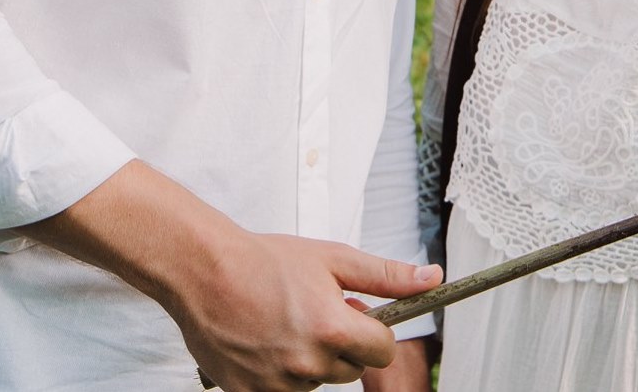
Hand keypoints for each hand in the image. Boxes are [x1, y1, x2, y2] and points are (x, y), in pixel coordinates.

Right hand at [174, 232, 440, 390]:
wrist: (204, 272)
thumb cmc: (266, 261)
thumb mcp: (334, 259)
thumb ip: (387, 276)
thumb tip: (433, 280)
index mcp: (333, 330)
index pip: (383, 351)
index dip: (373, 331)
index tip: (355, 314)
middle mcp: (307, 364)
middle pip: (351, 368)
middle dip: (340, 343)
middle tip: (312, 311)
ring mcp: (277, 384)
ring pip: (317, 380)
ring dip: (310, 359)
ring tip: (283, 323)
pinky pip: (284, 391)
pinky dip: (280, 373)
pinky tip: (264, 342)